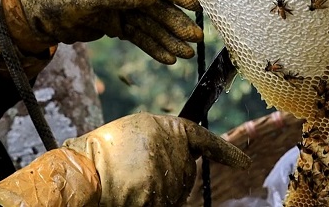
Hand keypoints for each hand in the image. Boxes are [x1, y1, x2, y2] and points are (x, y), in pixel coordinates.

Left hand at [0, 0, 202, 75]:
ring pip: (150, 25)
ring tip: (186, 54)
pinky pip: (139, 37)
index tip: (197, 7)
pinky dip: (153, 47)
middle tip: (196, 39)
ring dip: (168, 39)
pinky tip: (168, 58)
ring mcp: (121, 8)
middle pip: (157, 8)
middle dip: (176, 24)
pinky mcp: (115, 25)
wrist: (35, 14)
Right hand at [0, 113, 250, 206]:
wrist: (85, 172)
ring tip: (130, 180)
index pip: (207, 141)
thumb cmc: (106, 150)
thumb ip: (169, 140)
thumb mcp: (141, 132)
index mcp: (173, 129)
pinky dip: (153, 199)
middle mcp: (179, 152)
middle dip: (172, 173)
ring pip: (176, 189)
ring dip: (158, 189)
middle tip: (138, 169)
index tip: (244, 162)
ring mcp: (172, 176)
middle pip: (188, 171)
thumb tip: (190, 155)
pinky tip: (134, 194)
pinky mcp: (162, 196)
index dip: (227, 152)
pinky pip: (166, 200)